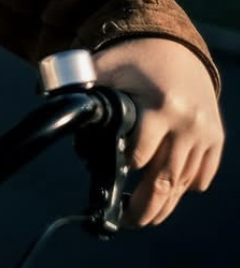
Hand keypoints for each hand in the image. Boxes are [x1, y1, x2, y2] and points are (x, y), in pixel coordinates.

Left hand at [90, 37, 223, 226]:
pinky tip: (167, 191)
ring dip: (164, 203)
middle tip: (126, 222)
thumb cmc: (133, 59)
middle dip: (145, 208)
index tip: (107, 184)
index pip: (139, 156)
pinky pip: (202, 176)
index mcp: (160, 107)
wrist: (175, 45)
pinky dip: (186, 187)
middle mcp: (187, 123)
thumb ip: (82, 89)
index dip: (121, 171)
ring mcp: (205, 133)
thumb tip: (50, 107)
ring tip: (143, 215)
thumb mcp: (105, 67)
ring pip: (184, 183)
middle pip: (165, 180)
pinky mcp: (216, 137)